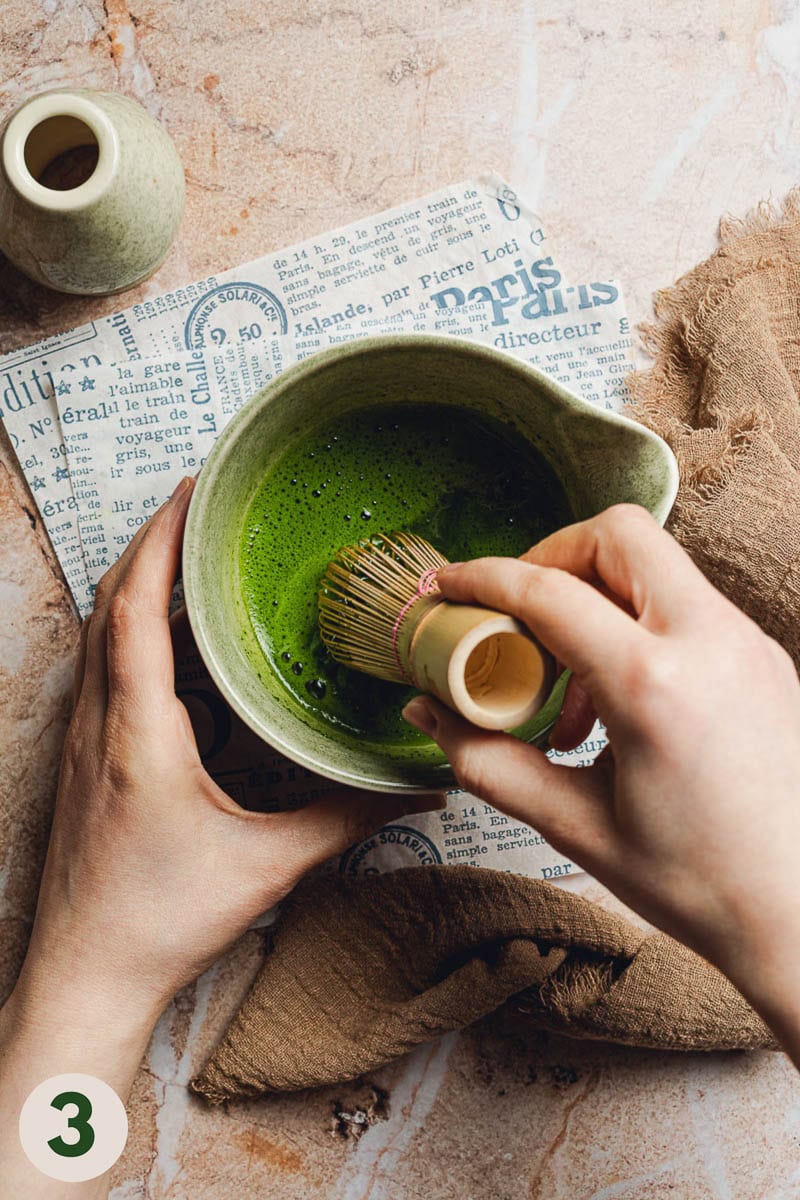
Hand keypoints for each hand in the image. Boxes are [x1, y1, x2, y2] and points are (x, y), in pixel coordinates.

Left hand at [1, 478, 438, 1197]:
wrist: (85, 976)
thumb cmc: (160, 922)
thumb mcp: (267, 865)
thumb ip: (345, 818)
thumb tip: (416, 790)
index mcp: (137, 734)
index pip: (135, 609)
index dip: (161, 542)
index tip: (192, 494)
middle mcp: (98, 724)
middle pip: (108, 603)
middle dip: (150, 543)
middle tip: (198, 504)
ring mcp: (81, 739)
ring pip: (97, 634)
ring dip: (135, 583)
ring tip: (187, 554)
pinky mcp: (83, 759)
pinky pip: (100, 669)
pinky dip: (128, 629)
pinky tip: (169, 639)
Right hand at [403, 504, 799, 1057]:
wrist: (798, 913)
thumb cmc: (701, 884)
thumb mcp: (574, 826)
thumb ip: (488, 761)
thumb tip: (431, 713)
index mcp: (655, 686)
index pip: (550, 592)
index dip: (483, 580)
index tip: (449, 586)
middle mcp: (710, 643)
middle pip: (617, 535)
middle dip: (551, 557)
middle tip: (516, 615)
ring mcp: (746, 643)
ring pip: (656, 565)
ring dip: (595, 595)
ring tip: (565, 684)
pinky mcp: (763, 656)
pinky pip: (686, 605)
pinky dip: (636, 624)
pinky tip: (614, 699)